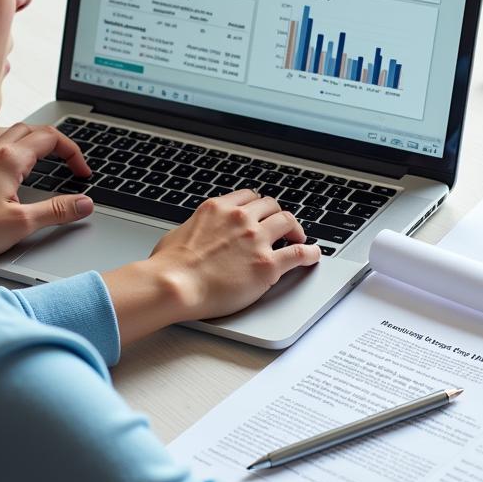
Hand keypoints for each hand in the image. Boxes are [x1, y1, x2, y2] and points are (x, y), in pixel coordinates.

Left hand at [0, 123, 93, 265]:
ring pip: (11, 130)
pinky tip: (11, 160)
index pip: (51, 138)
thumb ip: (57, 211)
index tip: (81, 172)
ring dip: (32, 136)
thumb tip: (83, 203)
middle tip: (70, 162)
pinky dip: (10, 143)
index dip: (73, 153)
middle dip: (57, 141)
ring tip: (44, 153)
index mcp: (9, 160)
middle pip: (32, 128)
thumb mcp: (22, 223)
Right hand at [100, 190, 320, 345]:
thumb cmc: (169, 266)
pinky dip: (310, 253)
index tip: (263, 212)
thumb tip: (194, 234)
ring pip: (288, 222)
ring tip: (298, 238)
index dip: (259, 206)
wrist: (173, 284)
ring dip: (295, 230)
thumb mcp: (179, 232)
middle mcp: (240, 218)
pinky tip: (313, 255)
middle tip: (282, 227)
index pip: (249, 197)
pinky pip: (299, 253)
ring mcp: (256, 240)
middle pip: (272, 206)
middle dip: (278, 215)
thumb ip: (196, 228)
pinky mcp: (267, 265)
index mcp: (218, 208)